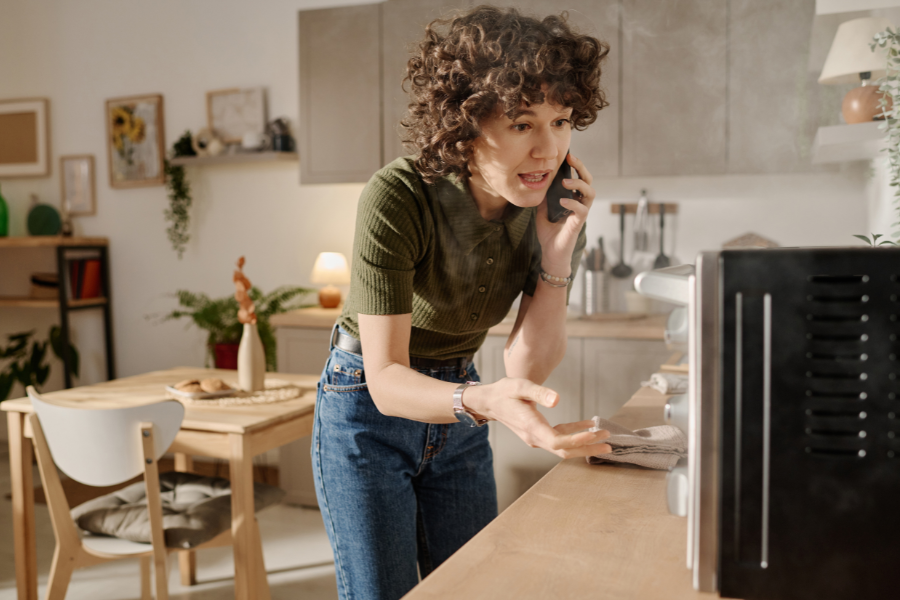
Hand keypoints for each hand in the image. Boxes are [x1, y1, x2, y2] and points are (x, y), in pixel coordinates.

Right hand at [465, 377, 611, 458]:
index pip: (557, 440)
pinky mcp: (538, 435)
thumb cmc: (504, 392)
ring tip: (604, 437)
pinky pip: (559, 439)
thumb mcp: (519, 386)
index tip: (594, 433)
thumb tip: (557, 399)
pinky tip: (588, 427)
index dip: (577, 439)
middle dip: (587, 447)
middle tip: (609, 443)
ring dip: (584, 444)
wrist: (489, 402)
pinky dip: (574, 435)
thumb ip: (538, 392)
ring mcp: (536, 438)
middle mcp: (534, 438)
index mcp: (531, 427)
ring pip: (563, 448)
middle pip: (564, 450)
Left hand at [536, 153, 595, 274]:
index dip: (576, 166)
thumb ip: (544, 196)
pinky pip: (582, 210)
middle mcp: (580, 204)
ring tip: (565, 182)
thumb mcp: (542, 210)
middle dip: (582, 168)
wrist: (550, 253)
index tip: (568, 156)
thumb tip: (540, 180)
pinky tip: (563, 201)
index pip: (579, 178)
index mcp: (573, 199)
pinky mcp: (578, 224)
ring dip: (578, 184)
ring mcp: (580, 213)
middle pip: (588, 181)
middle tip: (571, 159)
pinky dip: (573, 203)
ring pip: (590, 193)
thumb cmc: (549, 233)